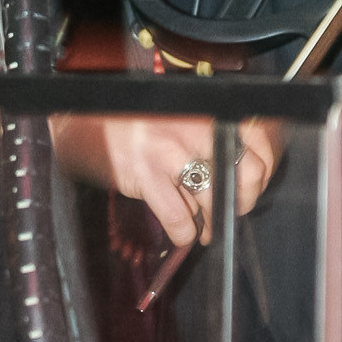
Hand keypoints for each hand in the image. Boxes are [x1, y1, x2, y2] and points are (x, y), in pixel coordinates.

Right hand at [49, 114, 282, 249]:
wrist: (84, 118)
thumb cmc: (137, 123)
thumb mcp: (180, 119)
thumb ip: (210, 139)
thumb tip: (240, 180)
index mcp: (206, 109)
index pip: (258, 145)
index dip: (258, 177)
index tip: (247, 191)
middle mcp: (195, 125)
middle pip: (246, 175)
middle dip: (239, 202)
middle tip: (227, 212)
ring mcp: (170, 149)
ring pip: (214, 200)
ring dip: (211, 224)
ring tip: (203, 229)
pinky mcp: (146, 173)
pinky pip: (181, 218)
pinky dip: (184, 233)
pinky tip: (180, 231)